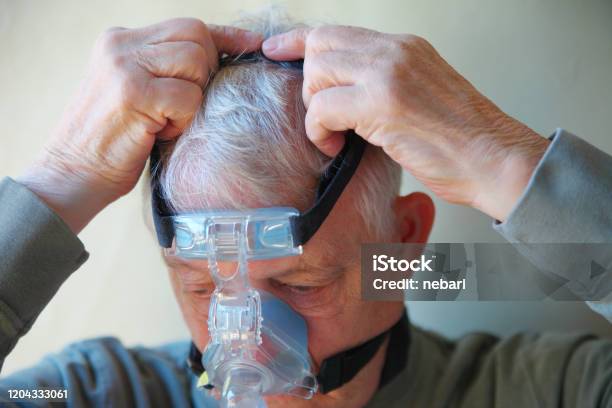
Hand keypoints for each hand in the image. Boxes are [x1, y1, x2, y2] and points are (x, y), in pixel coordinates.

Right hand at [18, 19, 261, 232]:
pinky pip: (189, 96)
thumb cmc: (113, 141)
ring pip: (195, 60)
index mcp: (121, 40)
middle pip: (196, 35)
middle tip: (184, 105)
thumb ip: (167, 70)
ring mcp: (124, 65)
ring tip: (165, 120)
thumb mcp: (138, 93)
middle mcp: (120, 44)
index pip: (187, 26)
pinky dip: (183, 120)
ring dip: (193, 97)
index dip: (226, 37)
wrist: (72, 174)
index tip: (253, 44)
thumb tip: (221, 61)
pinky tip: (158, 132)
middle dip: (207, 72)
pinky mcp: (133, 91)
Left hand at [262, 26, 548, 220]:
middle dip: (309, 84)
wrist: (494, 159)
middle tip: (322, 114)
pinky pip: (323, 108)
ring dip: (315, 110)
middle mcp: (395, 51)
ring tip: (335, 136)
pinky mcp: (383, 103)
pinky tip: (337, 148)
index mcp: (404, 48)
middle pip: (320, 45)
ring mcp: (389, 73)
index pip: (338, 31)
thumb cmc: (460, 140)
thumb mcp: (421, 96)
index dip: (299, 39)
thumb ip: (382, 84)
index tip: (275, 48)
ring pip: (317, 73)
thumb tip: (343, 94)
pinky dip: (320, 132)